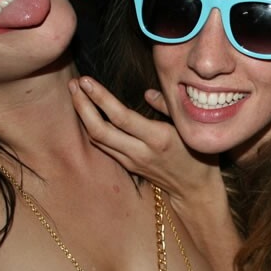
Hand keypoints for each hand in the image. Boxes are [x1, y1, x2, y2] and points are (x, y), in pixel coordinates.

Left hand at [70, 76, 221, 200]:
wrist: (195, 189)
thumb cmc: (198, 154)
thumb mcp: (190, 127)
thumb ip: (168, 107)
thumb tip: (146, 93)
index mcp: (158, 138)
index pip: (121, 117)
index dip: (100, 98)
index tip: (86, 81)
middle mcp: (140, 151)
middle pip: (100, 130)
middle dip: (82, 106)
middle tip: (72, 84)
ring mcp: (132, 161)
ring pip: (98, 140)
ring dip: (83, 115)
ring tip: (75, 93)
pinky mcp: (128, 166)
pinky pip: (104, 146)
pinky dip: (92, 127)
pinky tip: (87, 112)